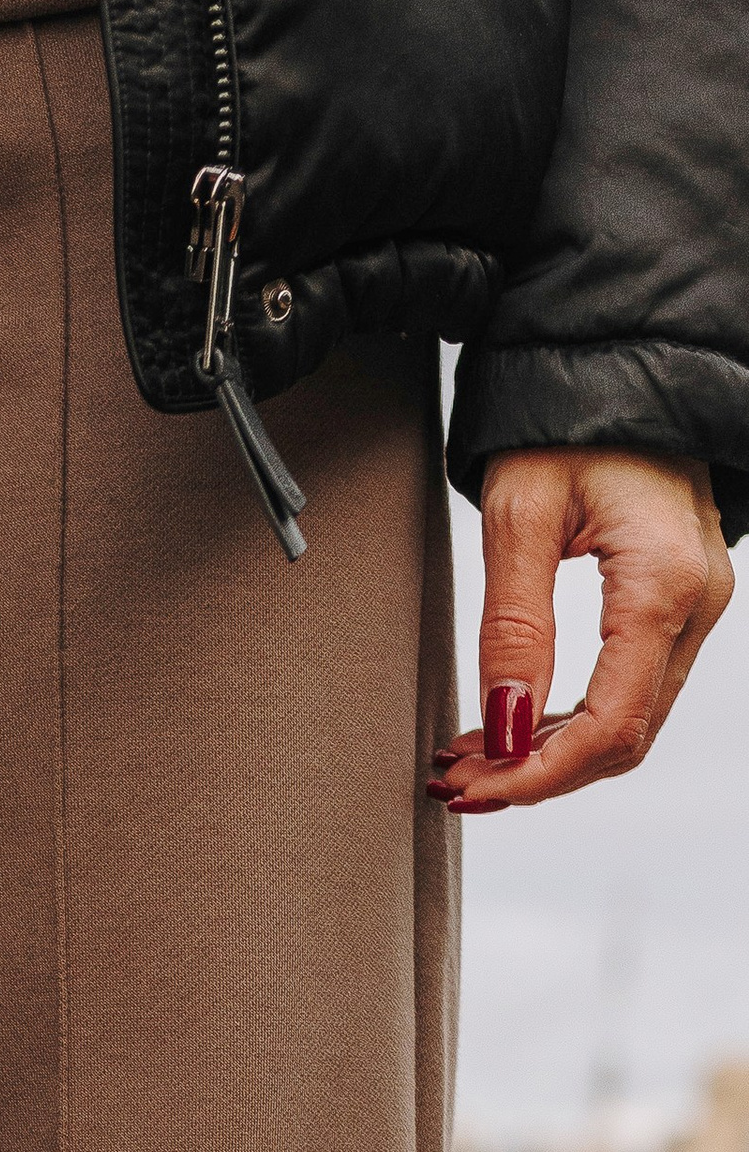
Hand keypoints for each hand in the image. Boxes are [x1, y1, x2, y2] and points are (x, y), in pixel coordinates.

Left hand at [432, 447, 731, 813]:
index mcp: (662, 584)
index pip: (609, 727)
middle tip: (455, 781)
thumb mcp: (518, 516)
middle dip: (536, 774)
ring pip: (629, 723)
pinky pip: (630, 688)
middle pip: (623, 739)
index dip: (537, 776)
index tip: (472, 788)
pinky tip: (507, 724)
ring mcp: (696, 606)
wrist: (619, 364)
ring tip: (467, 758)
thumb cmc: (568, 420)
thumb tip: (504, 728)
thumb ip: (513, 628)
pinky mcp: (679, 603)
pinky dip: (567, 721)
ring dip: (547, 754)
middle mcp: (696, 603)